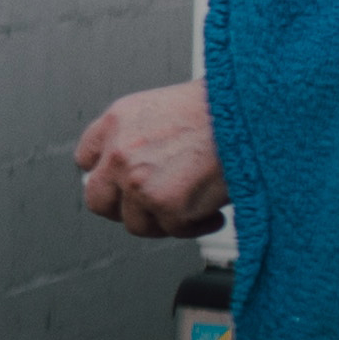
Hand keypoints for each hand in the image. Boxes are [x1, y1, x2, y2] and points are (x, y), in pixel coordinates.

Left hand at [75, 81, 227, 238]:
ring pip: (136, 224)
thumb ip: (137, 137)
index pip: (87, 159)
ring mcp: (138, 181)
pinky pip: (175, 231)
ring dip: (166, 220)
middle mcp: (120, 151)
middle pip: (98, 200)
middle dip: (125, 208)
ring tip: (194, 204)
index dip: (109, 175)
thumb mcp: (163, 107)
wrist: (252, 113)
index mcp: (117, 121)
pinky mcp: (166, 205)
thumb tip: (130, 169)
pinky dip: (198, 226)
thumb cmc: (222, 109)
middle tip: (154, 206)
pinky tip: (213, 210)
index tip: (125, 183)